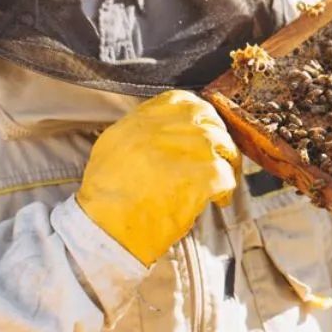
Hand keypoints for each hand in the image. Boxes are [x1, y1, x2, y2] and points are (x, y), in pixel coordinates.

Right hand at [76, 90, 240, 264]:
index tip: (205, 129)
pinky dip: (226, 189)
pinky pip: (226, 175)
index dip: (199, 114)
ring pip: (222, 146)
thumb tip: (165, 132)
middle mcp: (164, 129)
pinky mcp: (200, 177)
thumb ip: (139, 133)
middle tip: (220, 158)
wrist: (105, 231)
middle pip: (208, 121)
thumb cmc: (106, 199)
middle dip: (218, 139)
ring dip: (226, 164)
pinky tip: (218, 201)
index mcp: (140, 121)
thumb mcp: (112, 149)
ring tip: (220, 183)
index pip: (181, 101)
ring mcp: (186, 150)